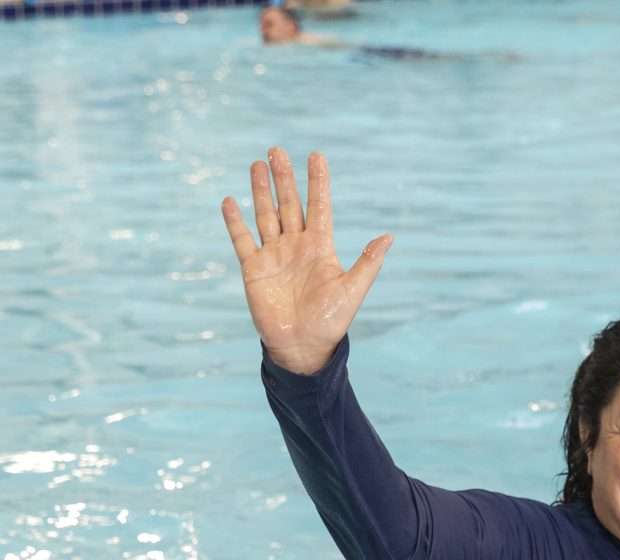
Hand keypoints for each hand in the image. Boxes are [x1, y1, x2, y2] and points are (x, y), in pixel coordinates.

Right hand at [221, 149, 392, 376]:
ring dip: (261, 190)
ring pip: (266, 215)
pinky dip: (235, 221)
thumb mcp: (353, 290)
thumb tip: (389, 236)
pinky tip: (230, 201)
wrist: (303, 348)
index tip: (316, 156)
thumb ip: (368, 262)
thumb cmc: (330, 322)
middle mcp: (296, 246)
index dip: (317, 182)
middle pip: (289, 204)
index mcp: (320, 247)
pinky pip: (242, 240)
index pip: (318, 206)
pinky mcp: (254, 269)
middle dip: (283, 178)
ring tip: (257, 164)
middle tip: (277, 150)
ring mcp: (274, 255)